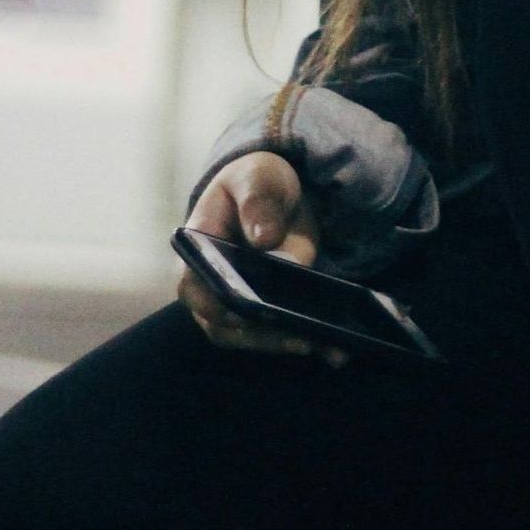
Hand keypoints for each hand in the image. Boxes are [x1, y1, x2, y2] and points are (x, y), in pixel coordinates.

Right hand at [177, 151, 345, 366]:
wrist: (279, 193)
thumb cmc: (257, 182)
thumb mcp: (258, 179)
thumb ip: (258, 202)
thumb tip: (263, 239)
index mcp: (197, 251)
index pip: (195, 288)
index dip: (218, 304)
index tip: (247, 312)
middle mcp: (210, 286)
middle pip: (224, 323)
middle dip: (259, 334)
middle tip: (296, 336)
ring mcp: (238, 303)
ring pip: (250, 336)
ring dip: (282, 344)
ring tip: (318, 342)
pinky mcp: (266, 310)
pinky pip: (279, 334)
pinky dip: (305, 342)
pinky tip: (333, 349)